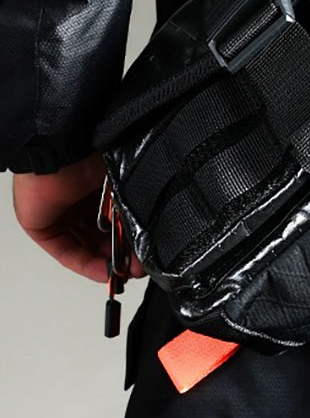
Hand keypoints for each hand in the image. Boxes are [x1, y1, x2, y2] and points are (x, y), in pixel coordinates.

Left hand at [12, 150, 144, 282]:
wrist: (65, 146)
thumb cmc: (94, 149)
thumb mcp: (124, 178)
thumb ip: (135, 201)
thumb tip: (159, 224)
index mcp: (98, 184)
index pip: (115, 217)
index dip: (131, 236)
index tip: (147, 250)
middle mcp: (79, 198)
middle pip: (101, 234)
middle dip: (122, 253)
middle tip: (140, 265)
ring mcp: (60, 212)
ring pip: (86, 245)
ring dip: (106, 262)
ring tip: (126, 271)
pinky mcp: (43, 226)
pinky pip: (66, 251)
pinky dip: (86, 264)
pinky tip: (105, 271)